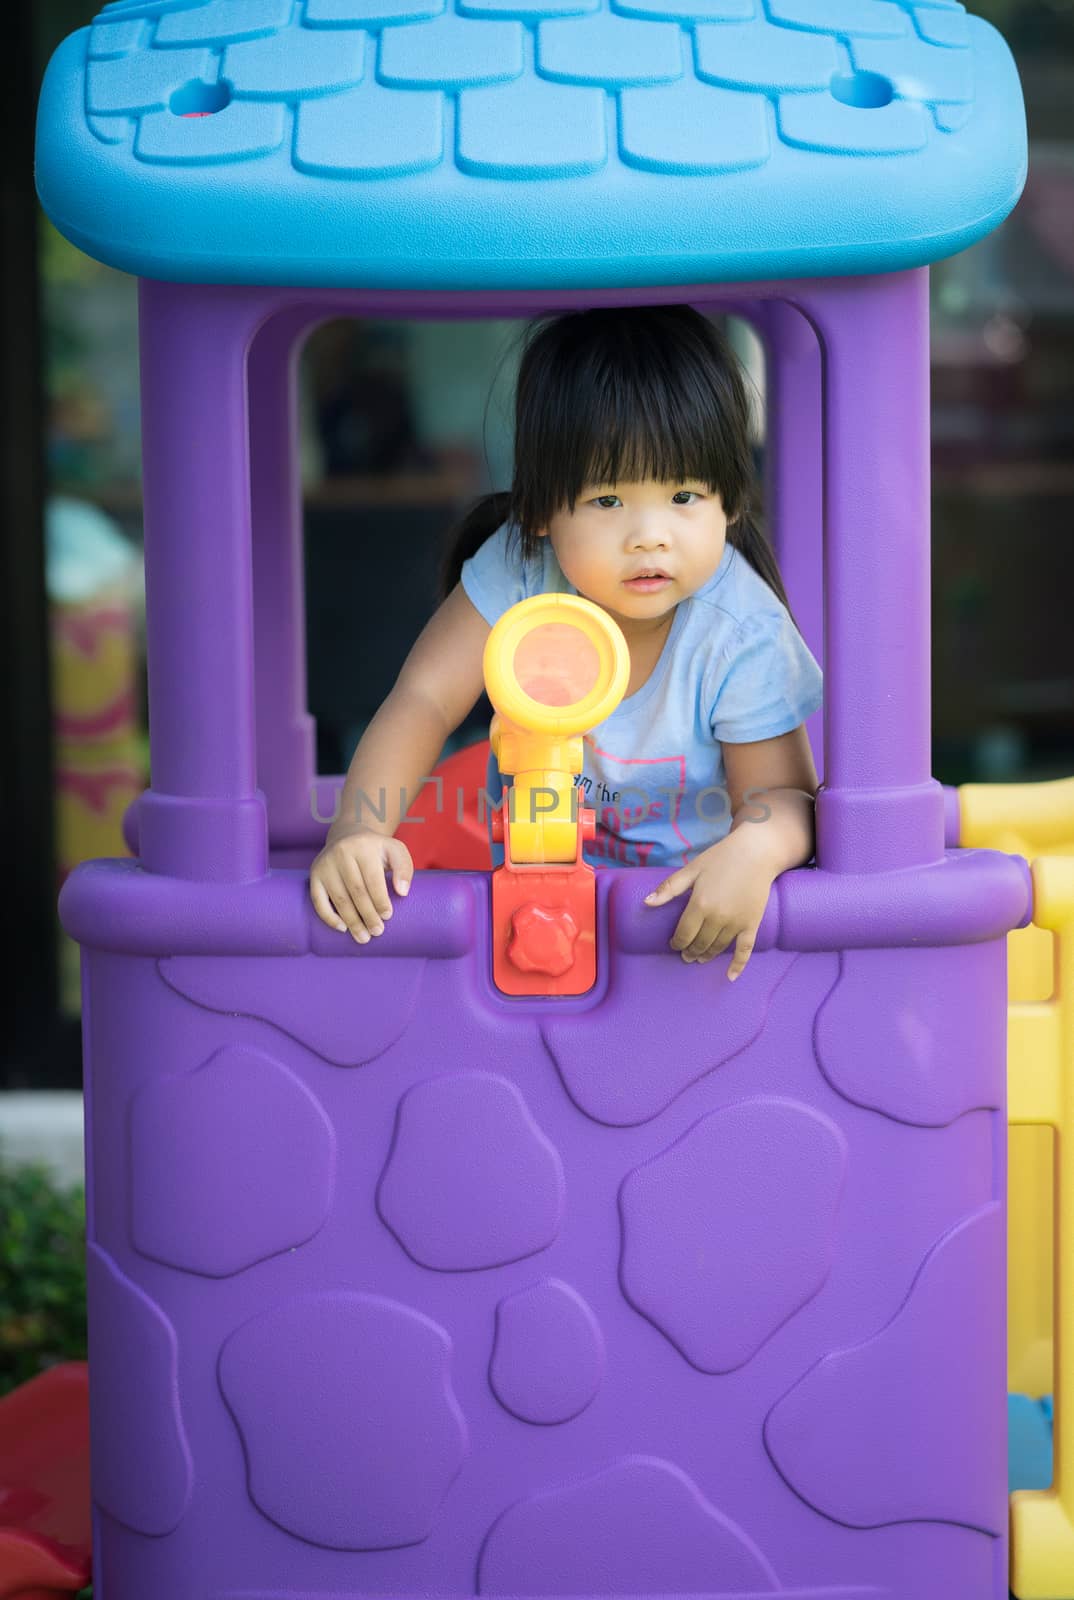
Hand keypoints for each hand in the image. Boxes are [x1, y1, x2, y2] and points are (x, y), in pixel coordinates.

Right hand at [309, 828, 412, 943]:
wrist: (348, 835)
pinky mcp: (314, 875)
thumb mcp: (395, 850)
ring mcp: (325, 865)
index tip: (387, 916)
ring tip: (363, 937)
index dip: (380, 900)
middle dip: (367, 915)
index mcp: (363, 847)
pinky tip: (342, 928)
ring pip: (339, 898)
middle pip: (356, 891)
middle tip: (377, 932)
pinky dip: (329, 917)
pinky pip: (318, 900)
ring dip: (351, 921)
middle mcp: (341, 853)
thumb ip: (404, 868)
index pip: (372, 879)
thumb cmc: (376, 849)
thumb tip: (402, 892)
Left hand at [643, 835, 773, 978]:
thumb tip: (646, 903)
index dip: (676, 942)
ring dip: (706, 956)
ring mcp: (736, 923)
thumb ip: (669, 888)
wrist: (756, 852)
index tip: (674, 944)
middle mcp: (718, 918)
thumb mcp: (692, 869)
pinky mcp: (752, 924)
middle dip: (690, 951)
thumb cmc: (721, 858)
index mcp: (700, 904)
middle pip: (699, 944)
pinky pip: (745, 950)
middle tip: (685, 955)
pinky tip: (730, 977)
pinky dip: (737, 965)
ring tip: (699, 958)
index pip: (683, 934)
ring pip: (717, 948)